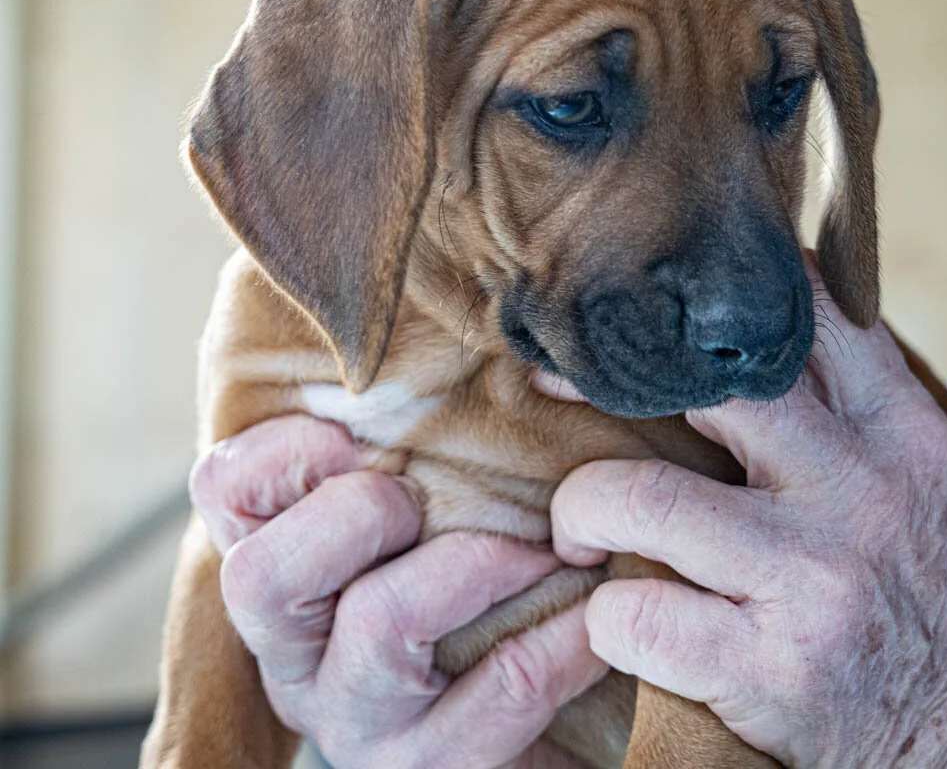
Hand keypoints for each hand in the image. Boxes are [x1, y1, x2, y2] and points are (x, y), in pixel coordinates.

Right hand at [189, 414, 606, 768]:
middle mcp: (296, 655)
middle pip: (264, 575)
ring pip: (381, 624)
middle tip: (423, 499)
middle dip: (357, 512)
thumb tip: (493, 355)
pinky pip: (501, 688)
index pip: (223, 493)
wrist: (521, 711)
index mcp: (277, 571)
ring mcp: (359, 721)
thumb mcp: (421, 505)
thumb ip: (412, 439)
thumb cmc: (466, 569)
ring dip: (477, 563)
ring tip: (543, 544)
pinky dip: (559, 635)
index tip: (354, 436)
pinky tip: (593, 603)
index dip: (281, 450)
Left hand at [550, 261, 946, 767]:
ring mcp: (814, 579)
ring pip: (643, 499)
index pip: (805, 320)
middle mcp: (858, 491)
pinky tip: (622, 621)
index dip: (710, 304)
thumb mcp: (929, 482)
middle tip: (562, 390)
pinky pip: (639, 615)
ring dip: (583, 509)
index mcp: (901, 434)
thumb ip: (855, 411)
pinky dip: (608, 617)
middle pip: (703, 388)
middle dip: (609, 384)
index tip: (649, 313)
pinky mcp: (774, 671)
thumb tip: (761, 341)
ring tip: (581, 529)